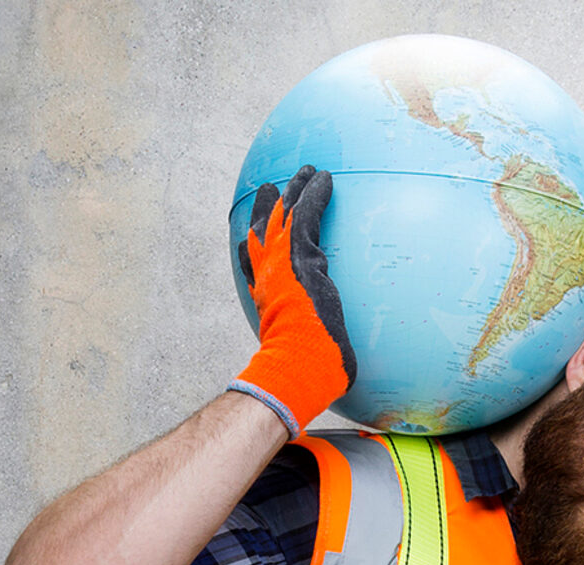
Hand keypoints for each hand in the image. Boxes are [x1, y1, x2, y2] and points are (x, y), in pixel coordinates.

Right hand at [230, 165, 355, 437]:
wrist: (298, 369)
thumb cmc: (308, 375)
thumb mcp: (308, 354)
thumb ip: (314, 345)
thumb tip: (335, 365)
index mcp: (267, 301)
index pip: (253, 269)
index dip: (251, 250)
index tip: (248, 237)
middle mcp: (268, 279)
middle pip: (262, 234)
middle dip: (267, 209)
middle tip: (271, 188)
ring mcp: (281, 266)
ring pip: (284, 217)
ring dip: (294, 190)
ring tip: (304, 170)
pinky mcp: (299, 257)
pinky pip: (306, 216)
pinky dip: (314, 194)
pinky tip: (323, 177)